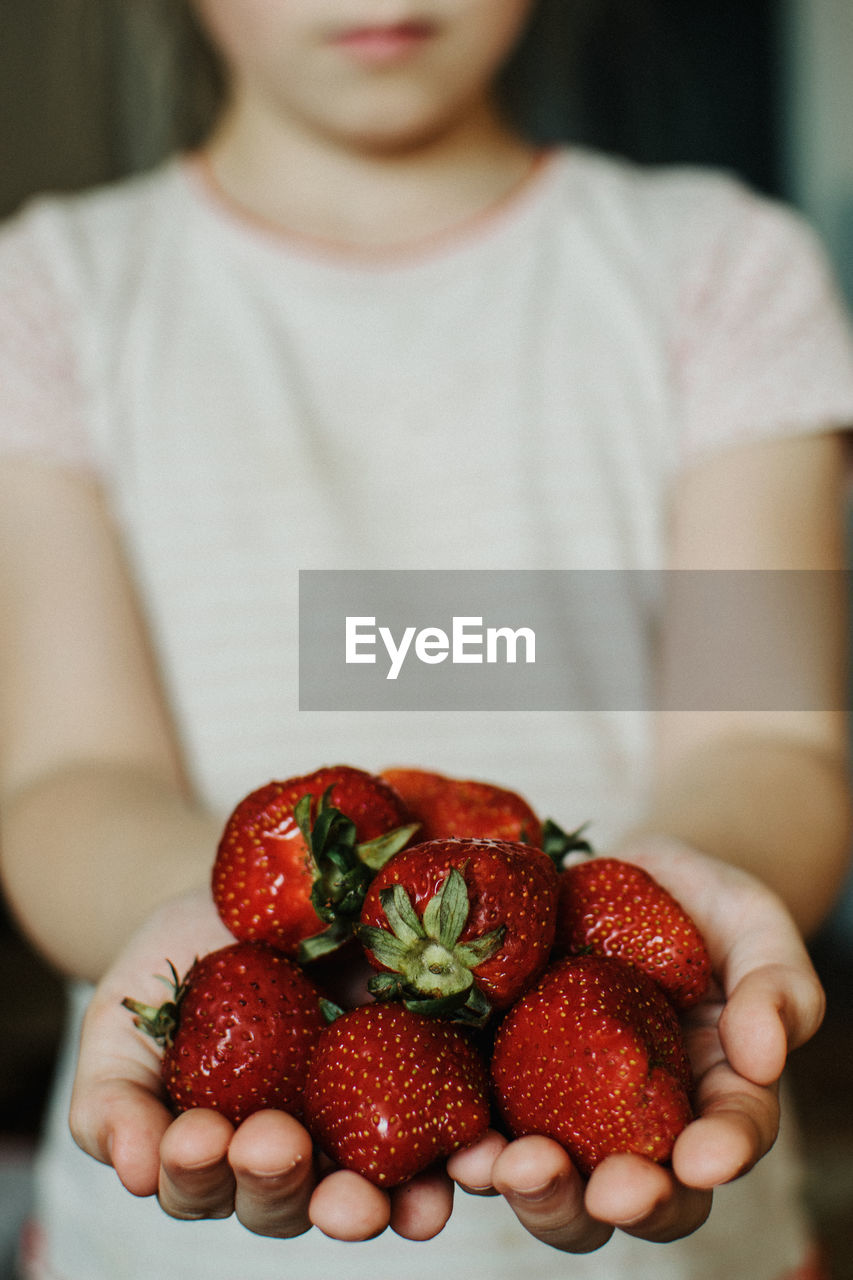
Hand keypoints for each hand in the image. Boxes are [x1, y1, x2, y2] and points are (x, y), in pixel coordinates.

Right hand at [68, 888, 455, 1240]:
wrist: (259, 886)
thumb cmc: (178, 963)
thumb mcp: (127, 1020)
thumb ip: (113, 1099)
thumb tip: (130, 1169)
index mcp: (220, 1152)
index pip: (205, 1185)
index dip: (199, 1173)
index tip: (195, 1136)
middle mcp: (299, 1152)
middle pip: (294, 1199)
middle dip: (284, 1182)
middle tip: (276, 1146)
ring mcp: (368, 1120)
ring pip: (380, 1189)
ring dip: (390, 1204)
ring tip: (390, 1198)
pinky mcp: (433, 1074)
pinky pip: (453, 1126)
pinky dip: (464, 1149)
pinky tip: (473, 1153)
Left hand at [447, 836, 824, 1251]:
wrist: (627, 875)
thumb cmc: (710, 910)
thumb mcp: (759, 932)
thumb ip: (776, 989)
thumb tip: (765, 1055)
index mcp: (712, 1098)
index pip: (724, 1143)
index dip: (718, 1157)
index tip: (700, 1160)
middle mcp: (635, 1122)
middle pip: (626, 1195)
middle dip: (610, 1201)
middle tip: (600, 1190)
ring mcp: (564, 1101)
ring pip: (547, 1180)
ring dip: (527, 1187)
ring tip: (504, 1167)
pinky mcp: (501, 1066)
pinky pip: (482, 1117)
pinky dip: (468, 1140)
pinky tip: (458, 1138)